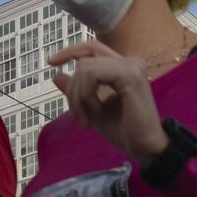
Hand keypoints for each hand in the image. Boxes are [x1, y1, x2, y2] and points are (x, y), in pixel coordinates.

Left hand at [46, 42, 168, 163]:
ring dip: (78, 96)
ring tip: (86, 119)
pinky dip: (85, 95)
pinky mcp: (130, 75)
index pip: (92, 48)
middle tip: (78, 116)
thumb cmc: (124, 131)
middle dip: (73, 89)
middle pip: (84, 61)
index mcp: (123, 67)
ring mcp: (131, 66)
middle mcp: (130, 62)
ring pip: (85, 68)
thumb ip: (77, 91)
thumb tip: (56, 75)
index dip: (71, 51)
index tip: (52, 63)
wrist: (144, 148)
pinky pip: (92, 75)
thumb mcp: (92, 108)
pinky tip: (94, 113)